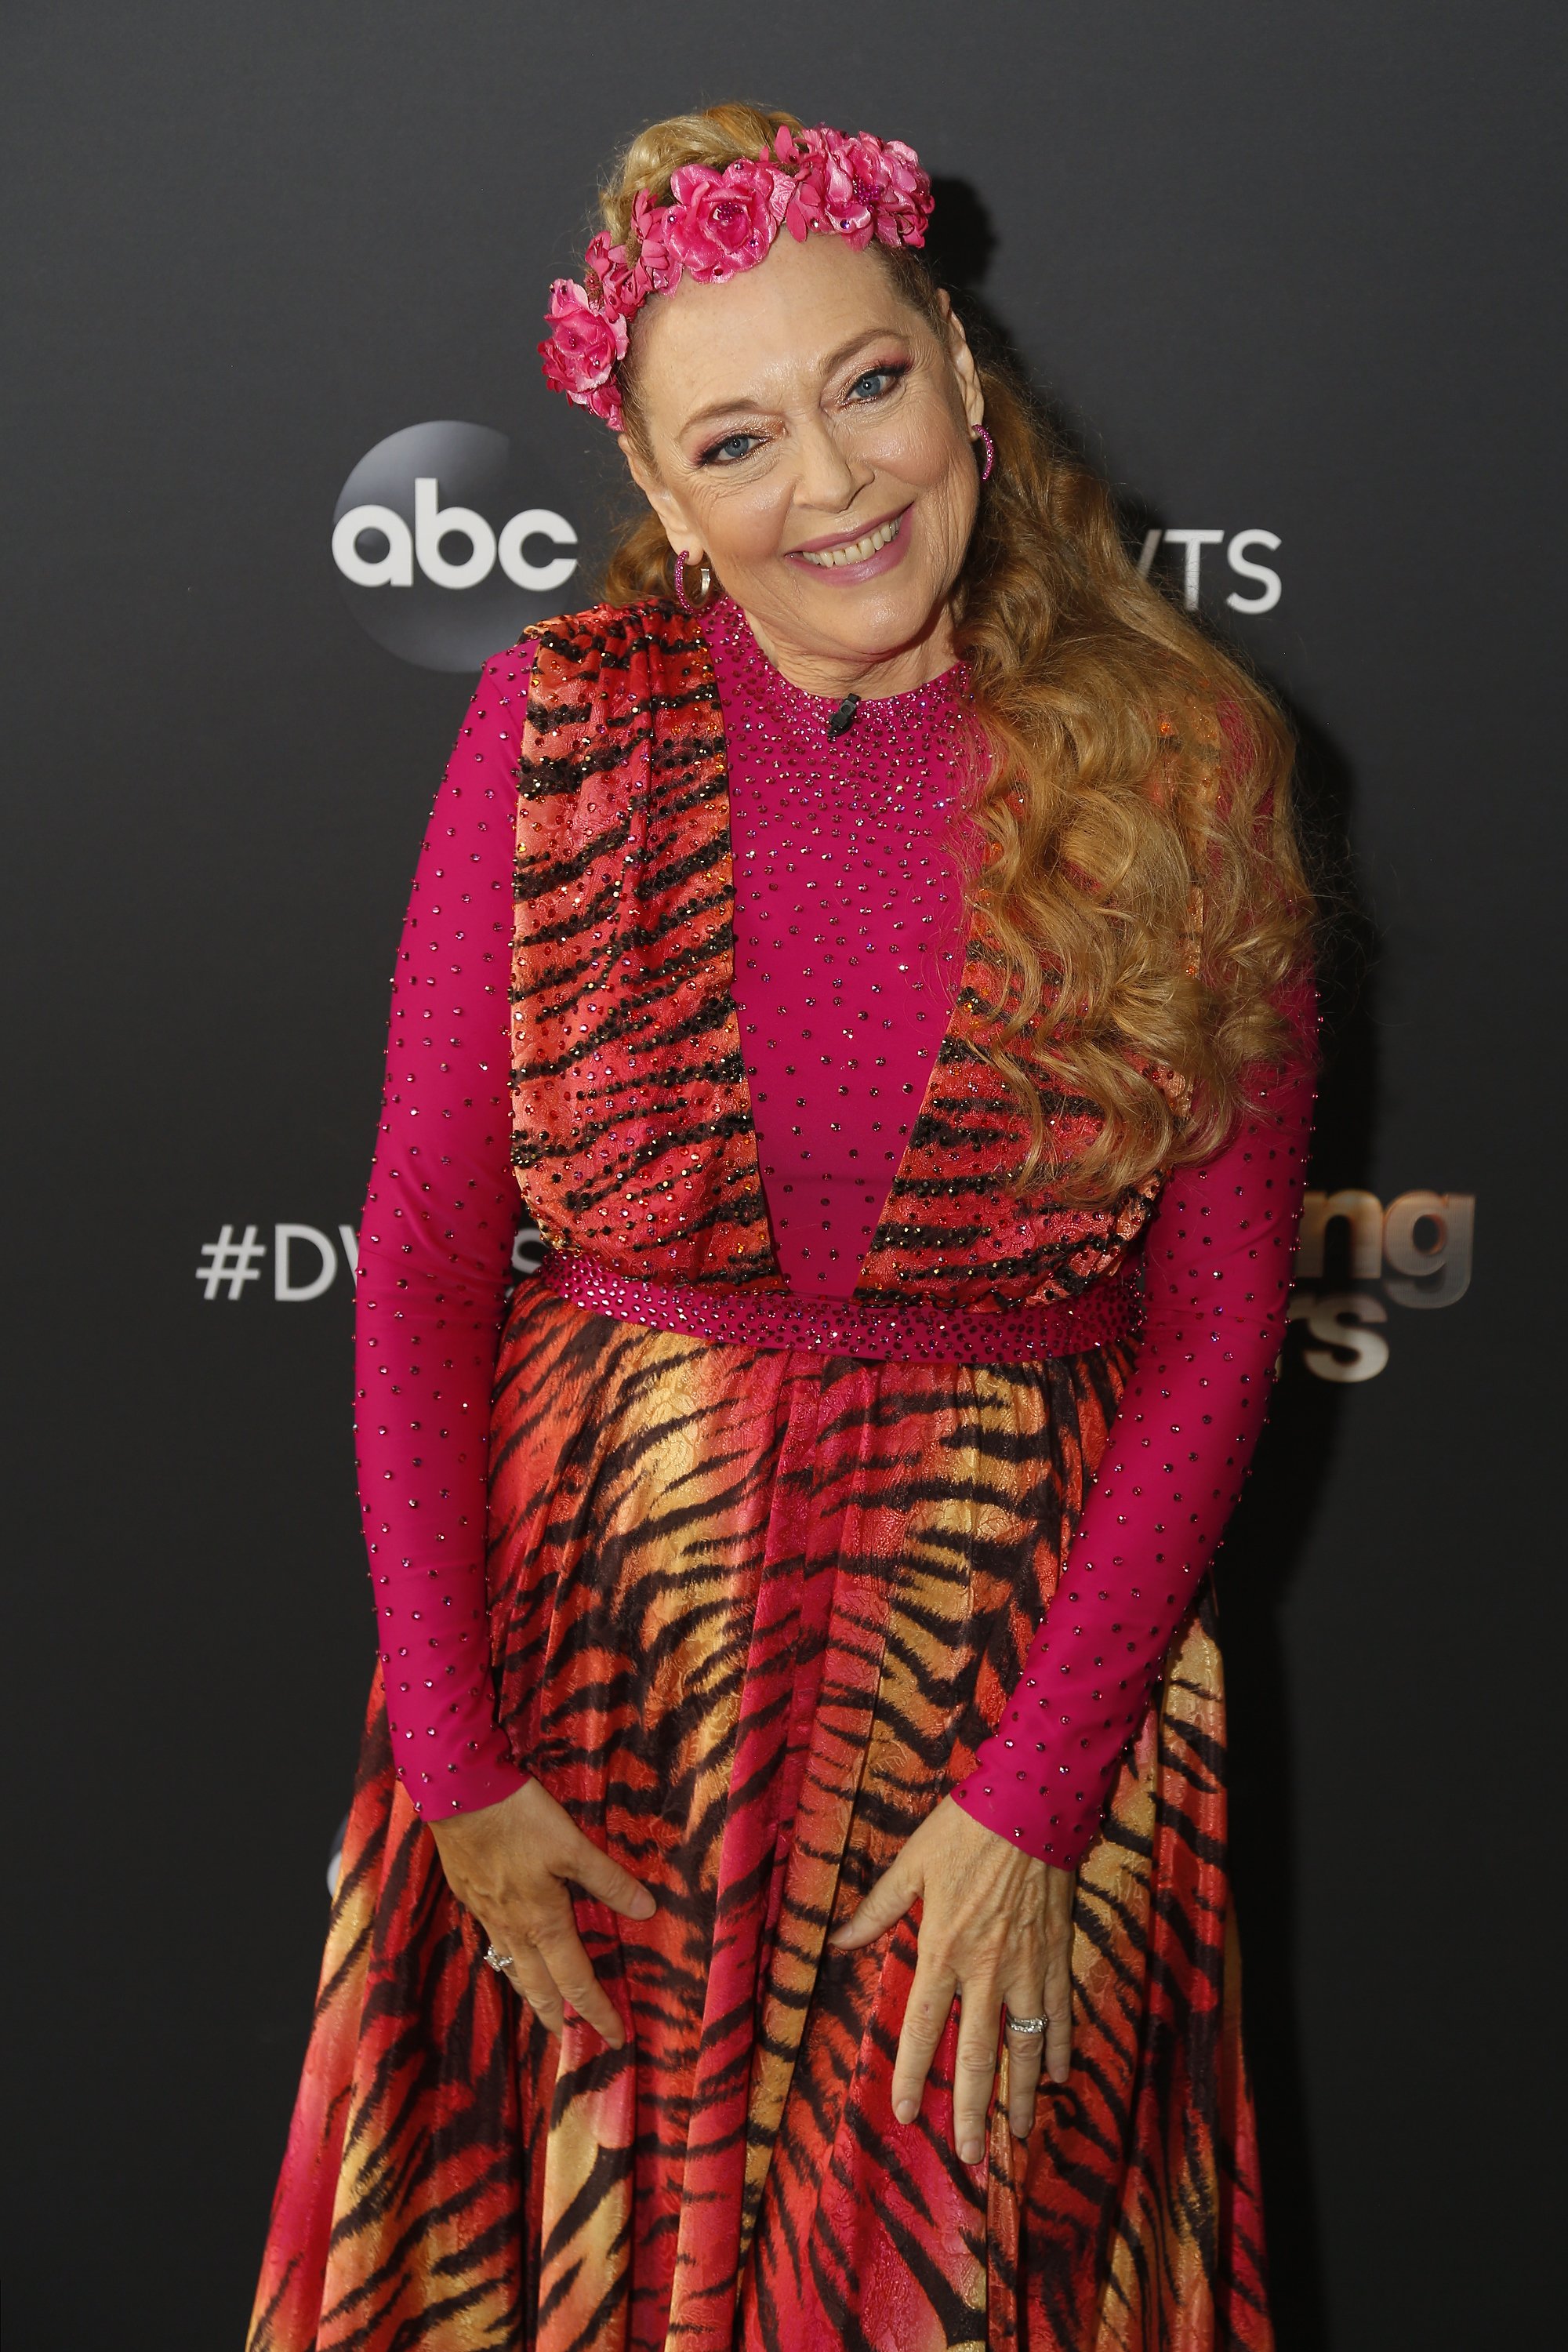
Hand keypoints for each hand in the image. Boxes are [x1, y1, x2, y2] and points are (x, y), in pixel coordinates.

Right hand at [428, 1778, 654, 2047]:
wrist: (458, 1794)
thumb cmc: (519, 1818)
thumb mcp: (573, 1845)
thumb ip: (608, 1880)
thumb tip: (647, 1911)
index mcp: (543, 1922)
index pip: (576, 1983)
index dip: (598, 2013)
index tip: (616, 2039)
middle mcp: (514, 1930)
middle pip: (538, 1989)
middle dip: (559, 2019)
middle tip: (574, 2041)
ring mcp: (487, 1916)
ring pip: (512, 1970)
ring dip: (531, 1996)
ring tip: (544, 2009)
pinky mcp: (470, 1897)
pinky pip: (494, 1945)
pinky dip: (509, 1963)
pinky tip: (512, 1953)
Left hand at [830, 1795, 1073, 2161]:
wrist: (1034, 1806)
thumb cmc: (967, 1831)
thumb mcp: (912, 1865)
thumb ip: (876, 1909)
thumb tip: (838, 1940)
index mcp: (943, 1950)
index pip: (922, 2027)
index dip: (911, 2073)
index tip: (904, 2114)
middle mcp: (987, 1971)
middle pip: (977, 2056)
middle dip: (971, 2110)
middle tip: (968, 2157)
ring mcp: (1027, 1969)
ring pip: (1023, 2047)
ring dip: (1019, 2095)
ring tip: (1016, 2134)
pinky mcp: (1057, 1957)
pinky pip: (1059, 2015)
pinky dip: (1058, 2048)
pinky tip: (1057, 2076)